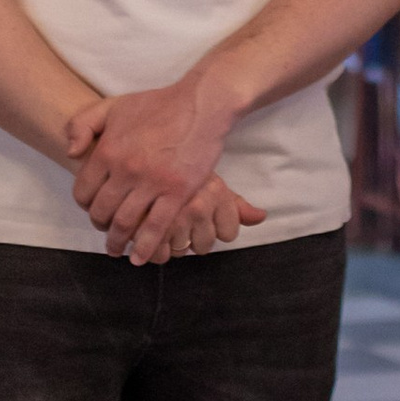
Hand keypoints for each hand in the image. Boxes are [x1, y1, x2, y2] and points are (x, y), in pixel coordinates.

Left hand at [66, 73, 245, 247]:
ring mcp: (152, 182)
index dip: (84, 204)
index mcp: (107, 150)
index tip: (91, 208)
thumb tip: (71, 154)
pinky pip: (157, 227)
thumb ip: (83, 124)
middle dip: (100, 225)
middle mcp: (126, 169)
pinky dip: (145, 247)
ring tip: (116, 249)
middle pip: (102, 211)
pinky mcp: (178, 192)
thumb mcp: (113, 105)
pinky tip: (139, 258)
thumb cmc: (157, 105)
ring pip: (126, 223)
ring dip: (117, 242)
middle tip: (105, 230)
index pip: (83, 190)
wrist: (200, 104)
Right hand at [127, 175, 259, 268]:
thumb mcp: (211, 179)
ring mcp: (172, 217)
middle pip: (205, 245)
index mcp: (215, 192)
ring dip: (173, 242)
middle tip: (181, 217)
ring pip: (182, 250)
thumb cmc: (177, 165)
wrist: (138, 145)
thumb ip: (235, 203)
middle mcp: (197, 205)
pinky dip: (154, 248)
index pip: (228, 233)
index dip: (216, 227)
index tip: (203, 215)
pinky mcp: (145, 227)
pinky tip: (149, 231)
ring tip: (164, 221)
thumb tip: (261, 217)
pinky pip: (159, 255)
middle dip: (194, 235)